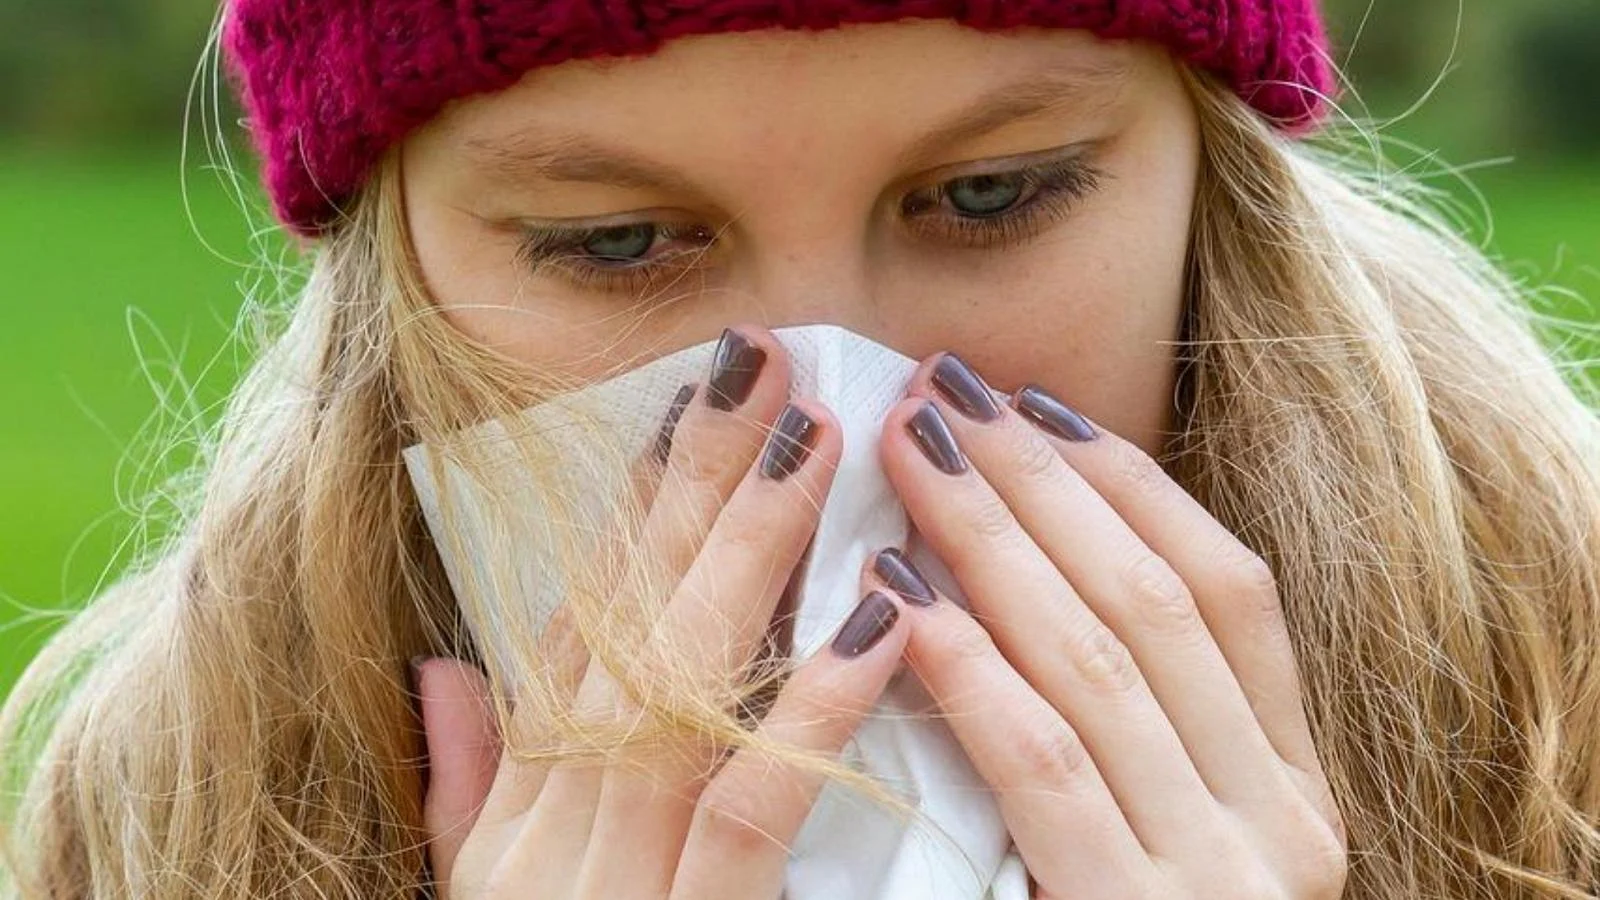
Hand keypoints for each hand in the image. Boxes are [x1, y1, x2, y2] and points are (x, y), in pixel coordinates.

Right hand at [410, 326, 915, 898]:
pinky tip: (878, 620)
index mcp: (519, 804)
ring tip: (815, 437)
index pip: (575, 626)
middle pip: (628, 619)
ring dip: (751, 550)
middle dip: (695, 481)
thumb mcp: (478, 889)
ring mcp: (618, 874)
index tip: (679, 409)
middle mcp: (555, 822)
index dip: (625, 512)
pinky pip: (752, 808)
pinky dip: (812, 710)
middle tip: (761, 363)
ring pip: (682, 684)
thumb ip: (466, 783)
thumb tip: (442, 669)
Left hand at [869, 352, 1347, 899]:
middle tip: (946, 388)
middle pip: (1158, 599)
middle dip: (1046, 482)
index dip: (1126, 485)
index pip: (1227, 590)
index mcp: (1292, 785)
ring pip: (1104, 660)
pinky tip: (901, 599)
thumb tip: (1019, 574)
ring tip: (912, 448)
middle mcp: (1284, 820)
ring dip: (999, 540)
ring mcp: (1226, 878)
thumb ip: (1129, 728)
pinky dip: (974, 670)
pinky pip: (1049, 768)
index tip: (1036, 403)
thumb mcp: (1166, 834)